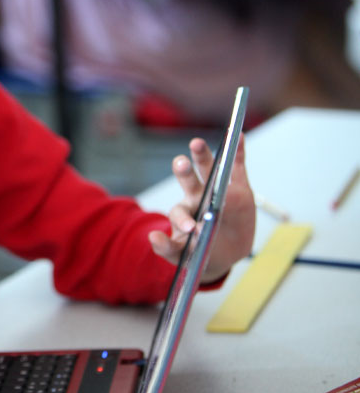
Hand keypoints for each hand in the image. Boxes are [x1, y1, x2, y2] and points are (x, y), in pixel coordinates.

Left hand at [148, 136, 254, 282]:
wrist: (223, 253)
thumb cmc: (198, 253)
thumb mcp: (180, 255)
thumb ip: (166, 248)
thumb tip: (152, 237)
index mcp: (184, 212)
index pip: (180, 212)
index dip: (184, 219)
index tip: (192, 229)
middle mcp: (198, 197)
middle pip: (189, 181)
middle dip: (184, 171)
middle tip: (181, 163)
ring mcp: (218, 191)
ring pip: (209, 169)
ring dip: (203, 155)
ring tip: (196, 143)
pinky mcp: (239, 189)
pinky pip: (237, 167)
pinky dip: (237, 152)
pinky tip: (237, 136)